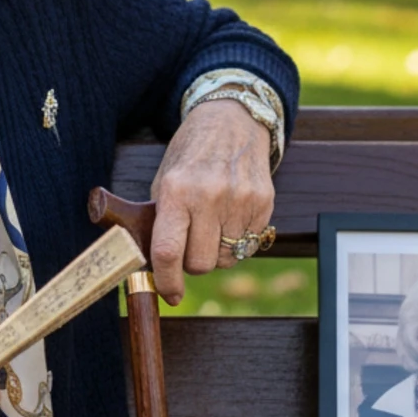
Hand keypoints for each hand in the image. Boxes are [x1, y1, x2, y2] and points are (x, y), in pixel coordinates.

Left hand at [147, 99, 275, 305]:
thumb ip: (160, 222)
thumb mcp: (164, 180)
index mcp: (176, 190)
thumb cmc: (191, 155)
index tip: (169, 293)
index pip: (168, 251)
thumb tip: (153, 268)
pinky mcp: (264, 203)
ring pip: (226, 259)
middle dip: (191, 263)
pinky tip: (230, 217)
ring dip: (216, 252)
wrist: (232, 122)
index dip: (166, 280)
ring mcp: (240, 200)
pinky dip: (237, 241)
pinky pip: (249, 246)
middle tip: (189, 243)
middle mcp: (209, 196)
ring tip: (211, 225)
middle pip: (200, 263)